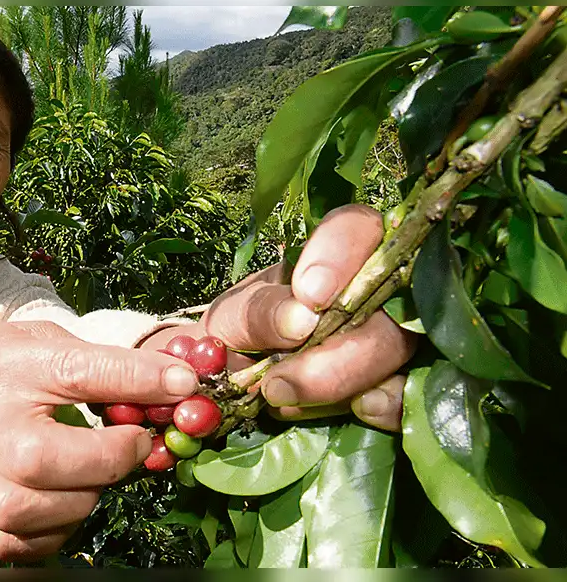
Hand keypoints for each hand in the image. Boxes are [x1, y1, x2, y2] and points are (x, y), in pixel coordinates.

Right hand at [0, 321, 197, 561]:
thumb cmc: (12, 370)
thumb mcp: (53, 342)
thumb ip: (112, 362)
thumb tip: (180, 384)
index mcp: (13, 369)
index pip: (80, 373)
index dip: (139, 379)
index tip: (183, 384)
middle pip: (42, 460)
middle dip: (106, 458)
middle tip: (132, 444)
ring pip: (29, 511)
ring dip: (80, 497)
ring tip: (91, 473)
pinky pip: (19, 543)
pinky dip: (54, 530)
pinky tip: (66, 501)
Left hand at [200, 204, 416, 430]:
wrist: (228, 378)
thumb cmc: (235, 330)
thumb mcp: (231, 316)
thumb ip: (259, 311)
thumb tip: (301, 319)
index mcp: (331, 255)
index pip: (357, 230)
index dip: (341, 255)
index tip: (310, 295)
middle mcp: (373, 288)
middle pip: (388, 304)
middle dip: (341, 351)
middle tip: (280, 383)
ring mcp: (392, 336)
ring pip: (400, 351)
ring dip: (350, 383)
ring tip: (287, 400)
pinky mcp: (396, 382)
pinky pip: (413, 395)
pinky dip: (391, 408)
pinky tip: (361, 412)